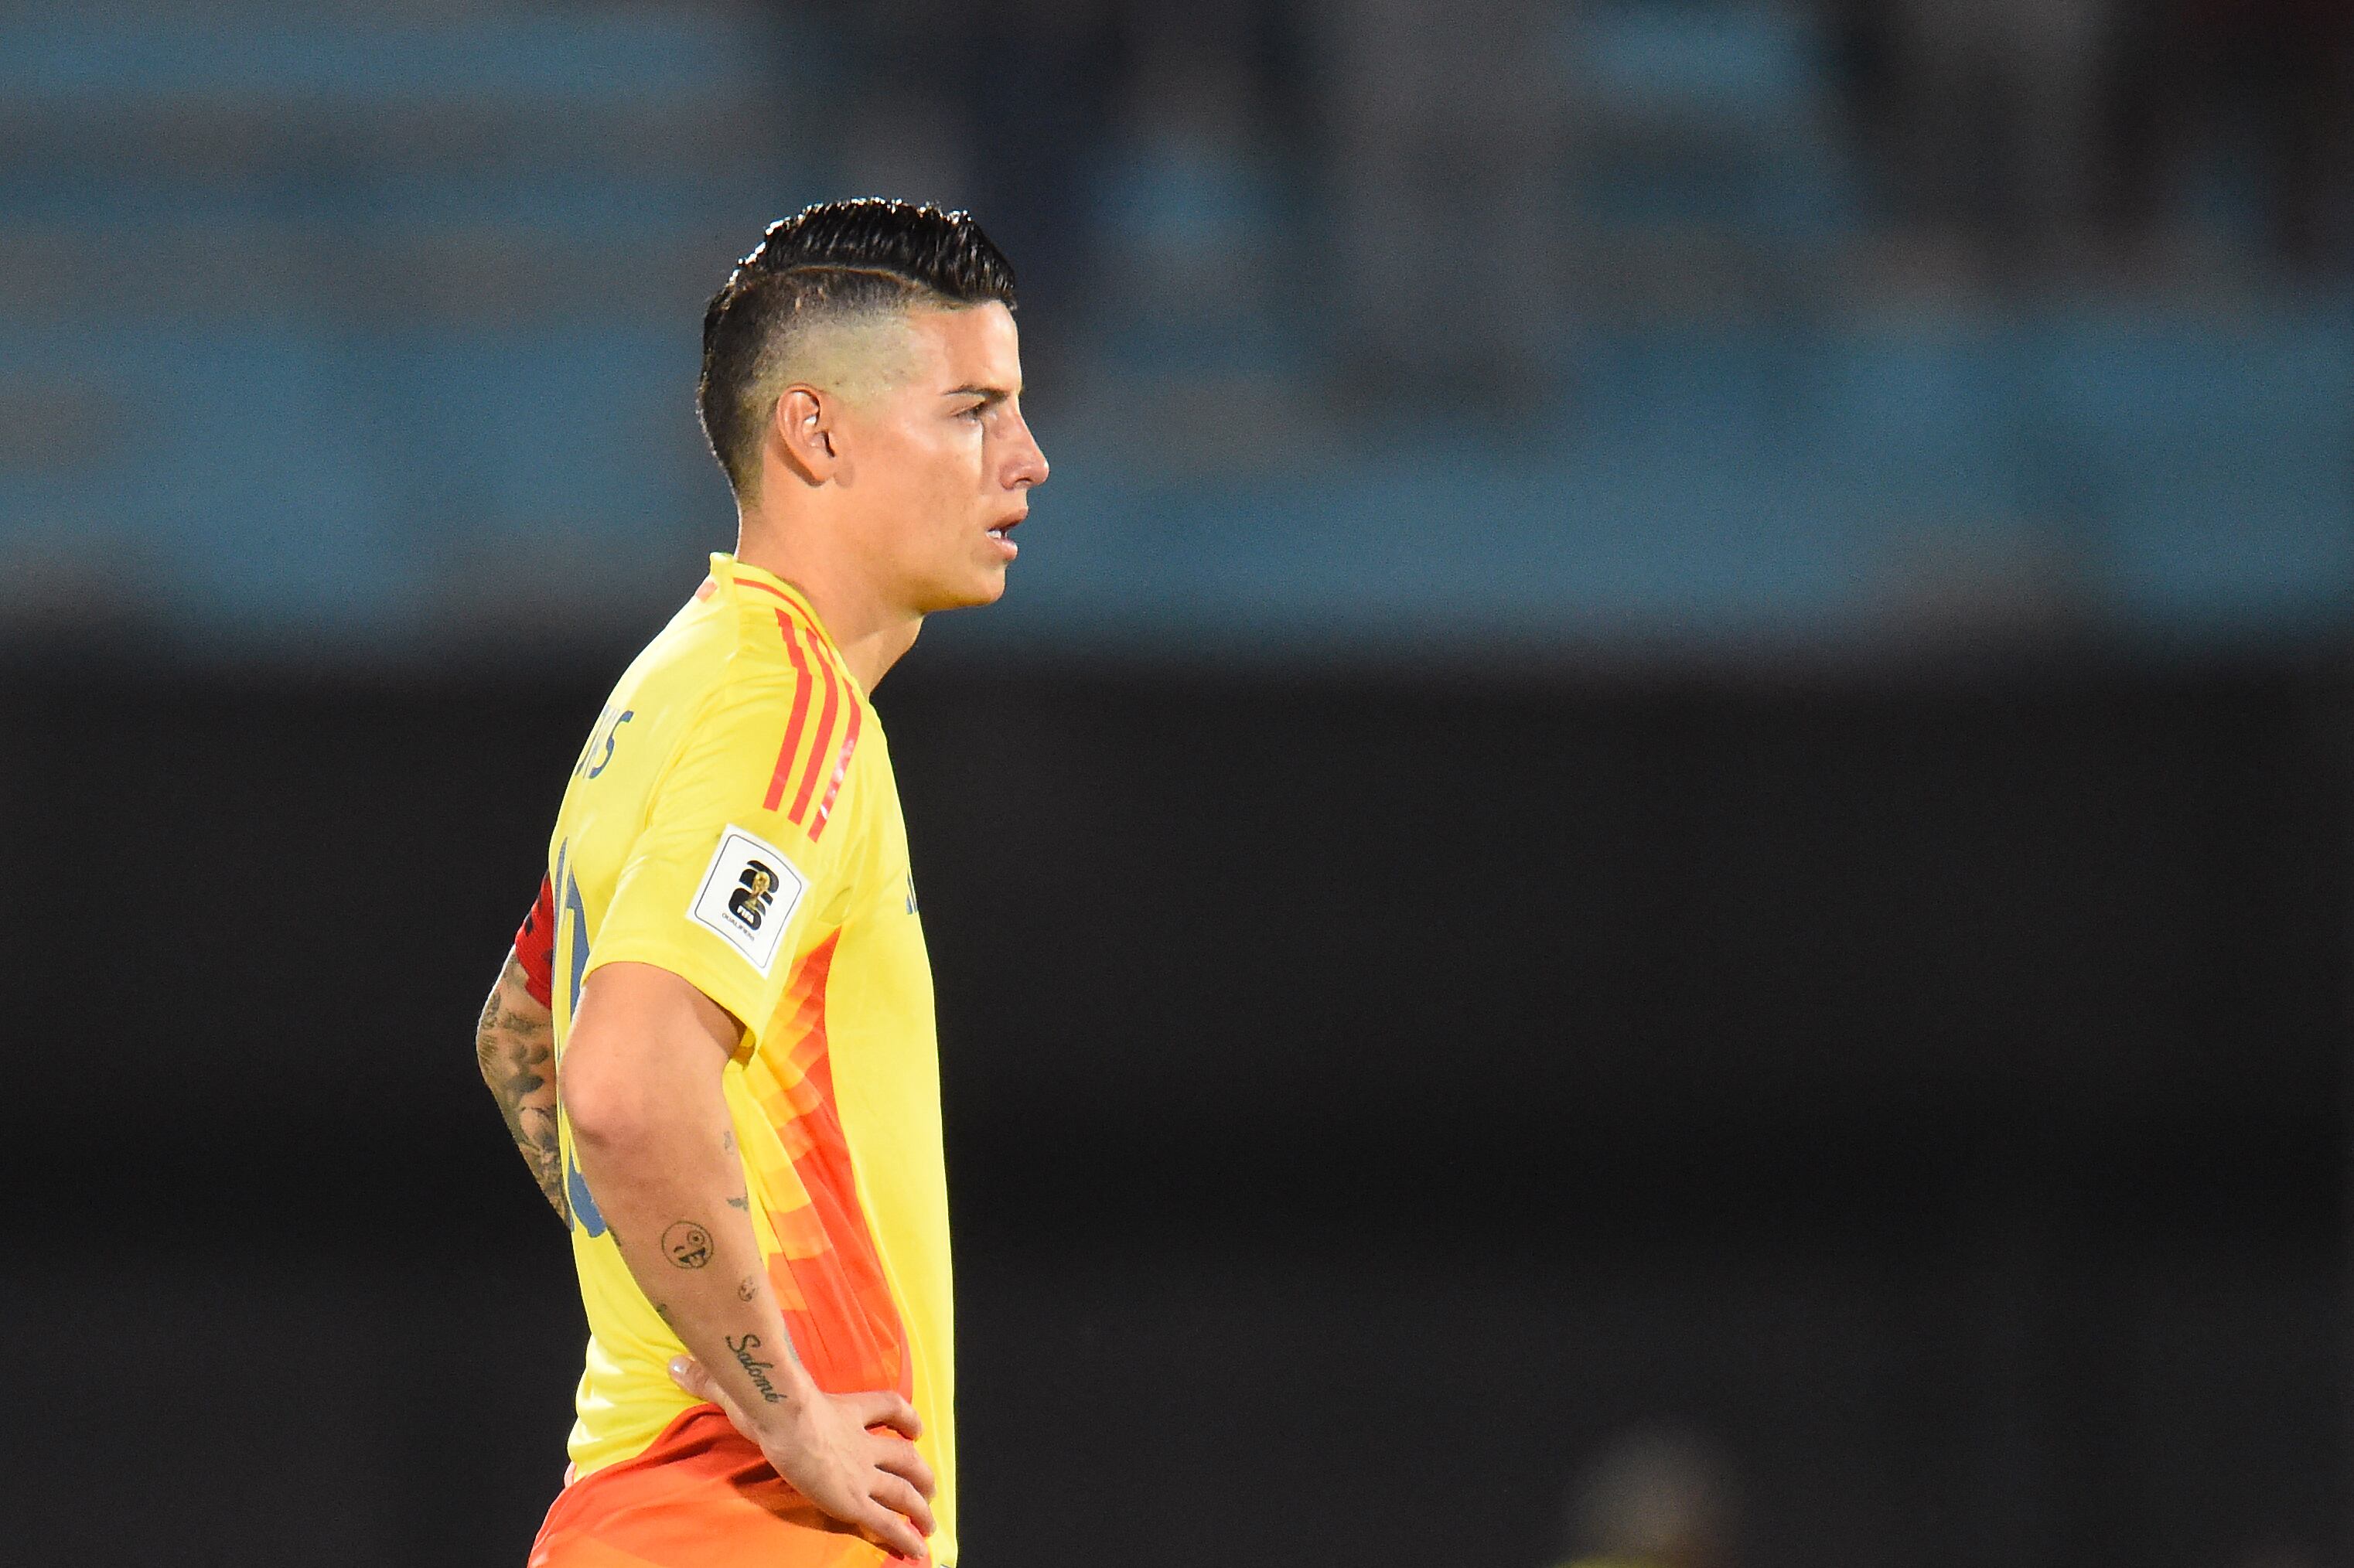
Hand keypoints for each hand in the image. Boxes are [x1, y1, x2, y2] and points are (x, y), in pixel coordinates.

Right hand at [669, 1354, 936, 1559]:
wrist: (784, 1417)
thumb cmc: (769, 1399)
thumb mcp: (744, 1385)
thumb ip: (714, 1379)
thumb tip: (676, 1364)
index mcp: (844, 1411)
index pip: (888, 1408)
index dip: (905, 1417)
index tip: (915, 1426)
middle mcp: (861, 1443)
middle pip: (904, 1455)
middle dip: (920, 1471)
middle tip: (929, 1485)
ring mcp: (861, 1473)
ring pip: (904, 1490)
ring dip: (920, 1506)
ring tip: (929, 1523)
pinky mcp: (855, 1500)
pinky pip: (888, 1522)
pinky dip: (906, 1537)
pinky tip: (918, 1551)